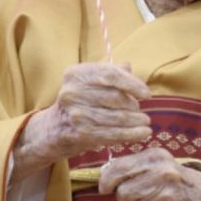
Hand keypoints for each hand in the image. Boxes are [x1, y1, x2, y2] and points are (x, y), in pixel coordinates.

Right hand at [13, 63, 151, 178]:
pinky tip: (143, 135)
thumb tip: (128, 66)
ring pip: (115, 117)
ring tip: (146, 124)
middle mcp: (72, 92)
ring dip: (135, 122)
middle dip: (133, 106)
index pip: (110, 74)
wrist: (53, 130)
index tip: (147, 94)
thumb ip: (109, 73)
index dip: (132, 83)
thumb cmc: (78, 103)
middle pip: (114, 97)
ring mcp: (75, 113)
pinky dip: (131, 135)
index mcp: (76, 74)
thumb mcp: (89, 83)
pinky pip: (112, 134)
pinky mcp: (79, 134)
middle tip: (142, 113)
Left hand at [99, 148, 200, 200]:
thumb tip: (103, 176)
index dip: (106, 180)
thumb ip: (133, 165)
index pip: (117, 169)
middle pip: (121, 193)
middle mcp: (160, 175)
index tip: (105, 186)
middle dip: (126, 197)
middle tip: (141, 194)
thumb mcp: (160, 162)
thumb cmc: (179, 179)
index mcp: (156, 158)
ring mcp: (164, 199)